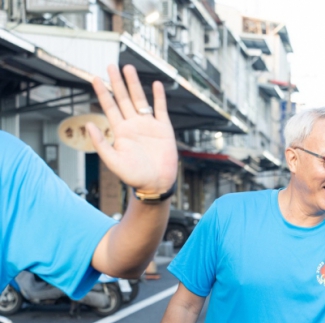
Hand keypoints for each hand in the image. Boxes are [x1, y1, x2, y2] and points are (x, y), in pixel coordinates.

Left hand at [89, 65, 177, 195]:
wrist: (157, 183)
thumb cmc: (134, 176)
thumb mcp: (113, 161)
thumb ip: (101, 143)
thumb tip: (89, 125)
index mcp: (120, 131)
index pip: (109, 107)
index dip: (103, 93)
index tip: (95, 78)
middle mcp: (133, 125)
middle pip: (123, 98)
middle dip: (117, 82)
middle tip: (111, 65)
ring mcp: (149, 125)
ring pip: (140, 99)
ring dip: (134, 84)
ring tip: (128, 68)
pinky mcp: (163, 128)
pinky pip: (160, 109)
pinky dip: (158, 97)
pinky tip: (155, 84)